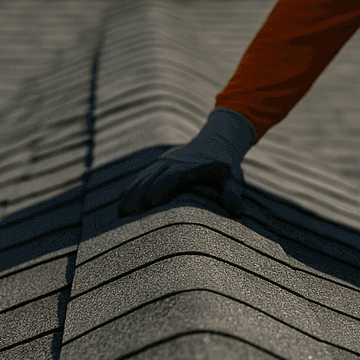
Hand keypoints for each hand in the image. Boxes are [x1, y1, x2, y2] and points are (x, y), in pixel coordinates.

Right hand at [117, 108, 255, 216]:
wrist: (216, 142)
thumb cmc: (225, 165)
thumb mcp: (234, 177)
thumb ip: (233, 192)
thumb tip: (238, 211)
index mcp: (189, 166)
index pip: (170, 177)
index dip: (159, 190)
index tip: (149, 206)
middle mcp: (172, 163)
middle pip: (150, 179)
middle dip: (139, 196)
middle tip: (127, 217)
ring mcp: (163, 163)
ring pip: (142, 178)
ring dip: (131, 195)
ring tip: (121, 215)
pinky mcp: (158, 166)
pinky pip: (141, 177)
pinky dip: (131, 190)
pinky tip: (123, 206)